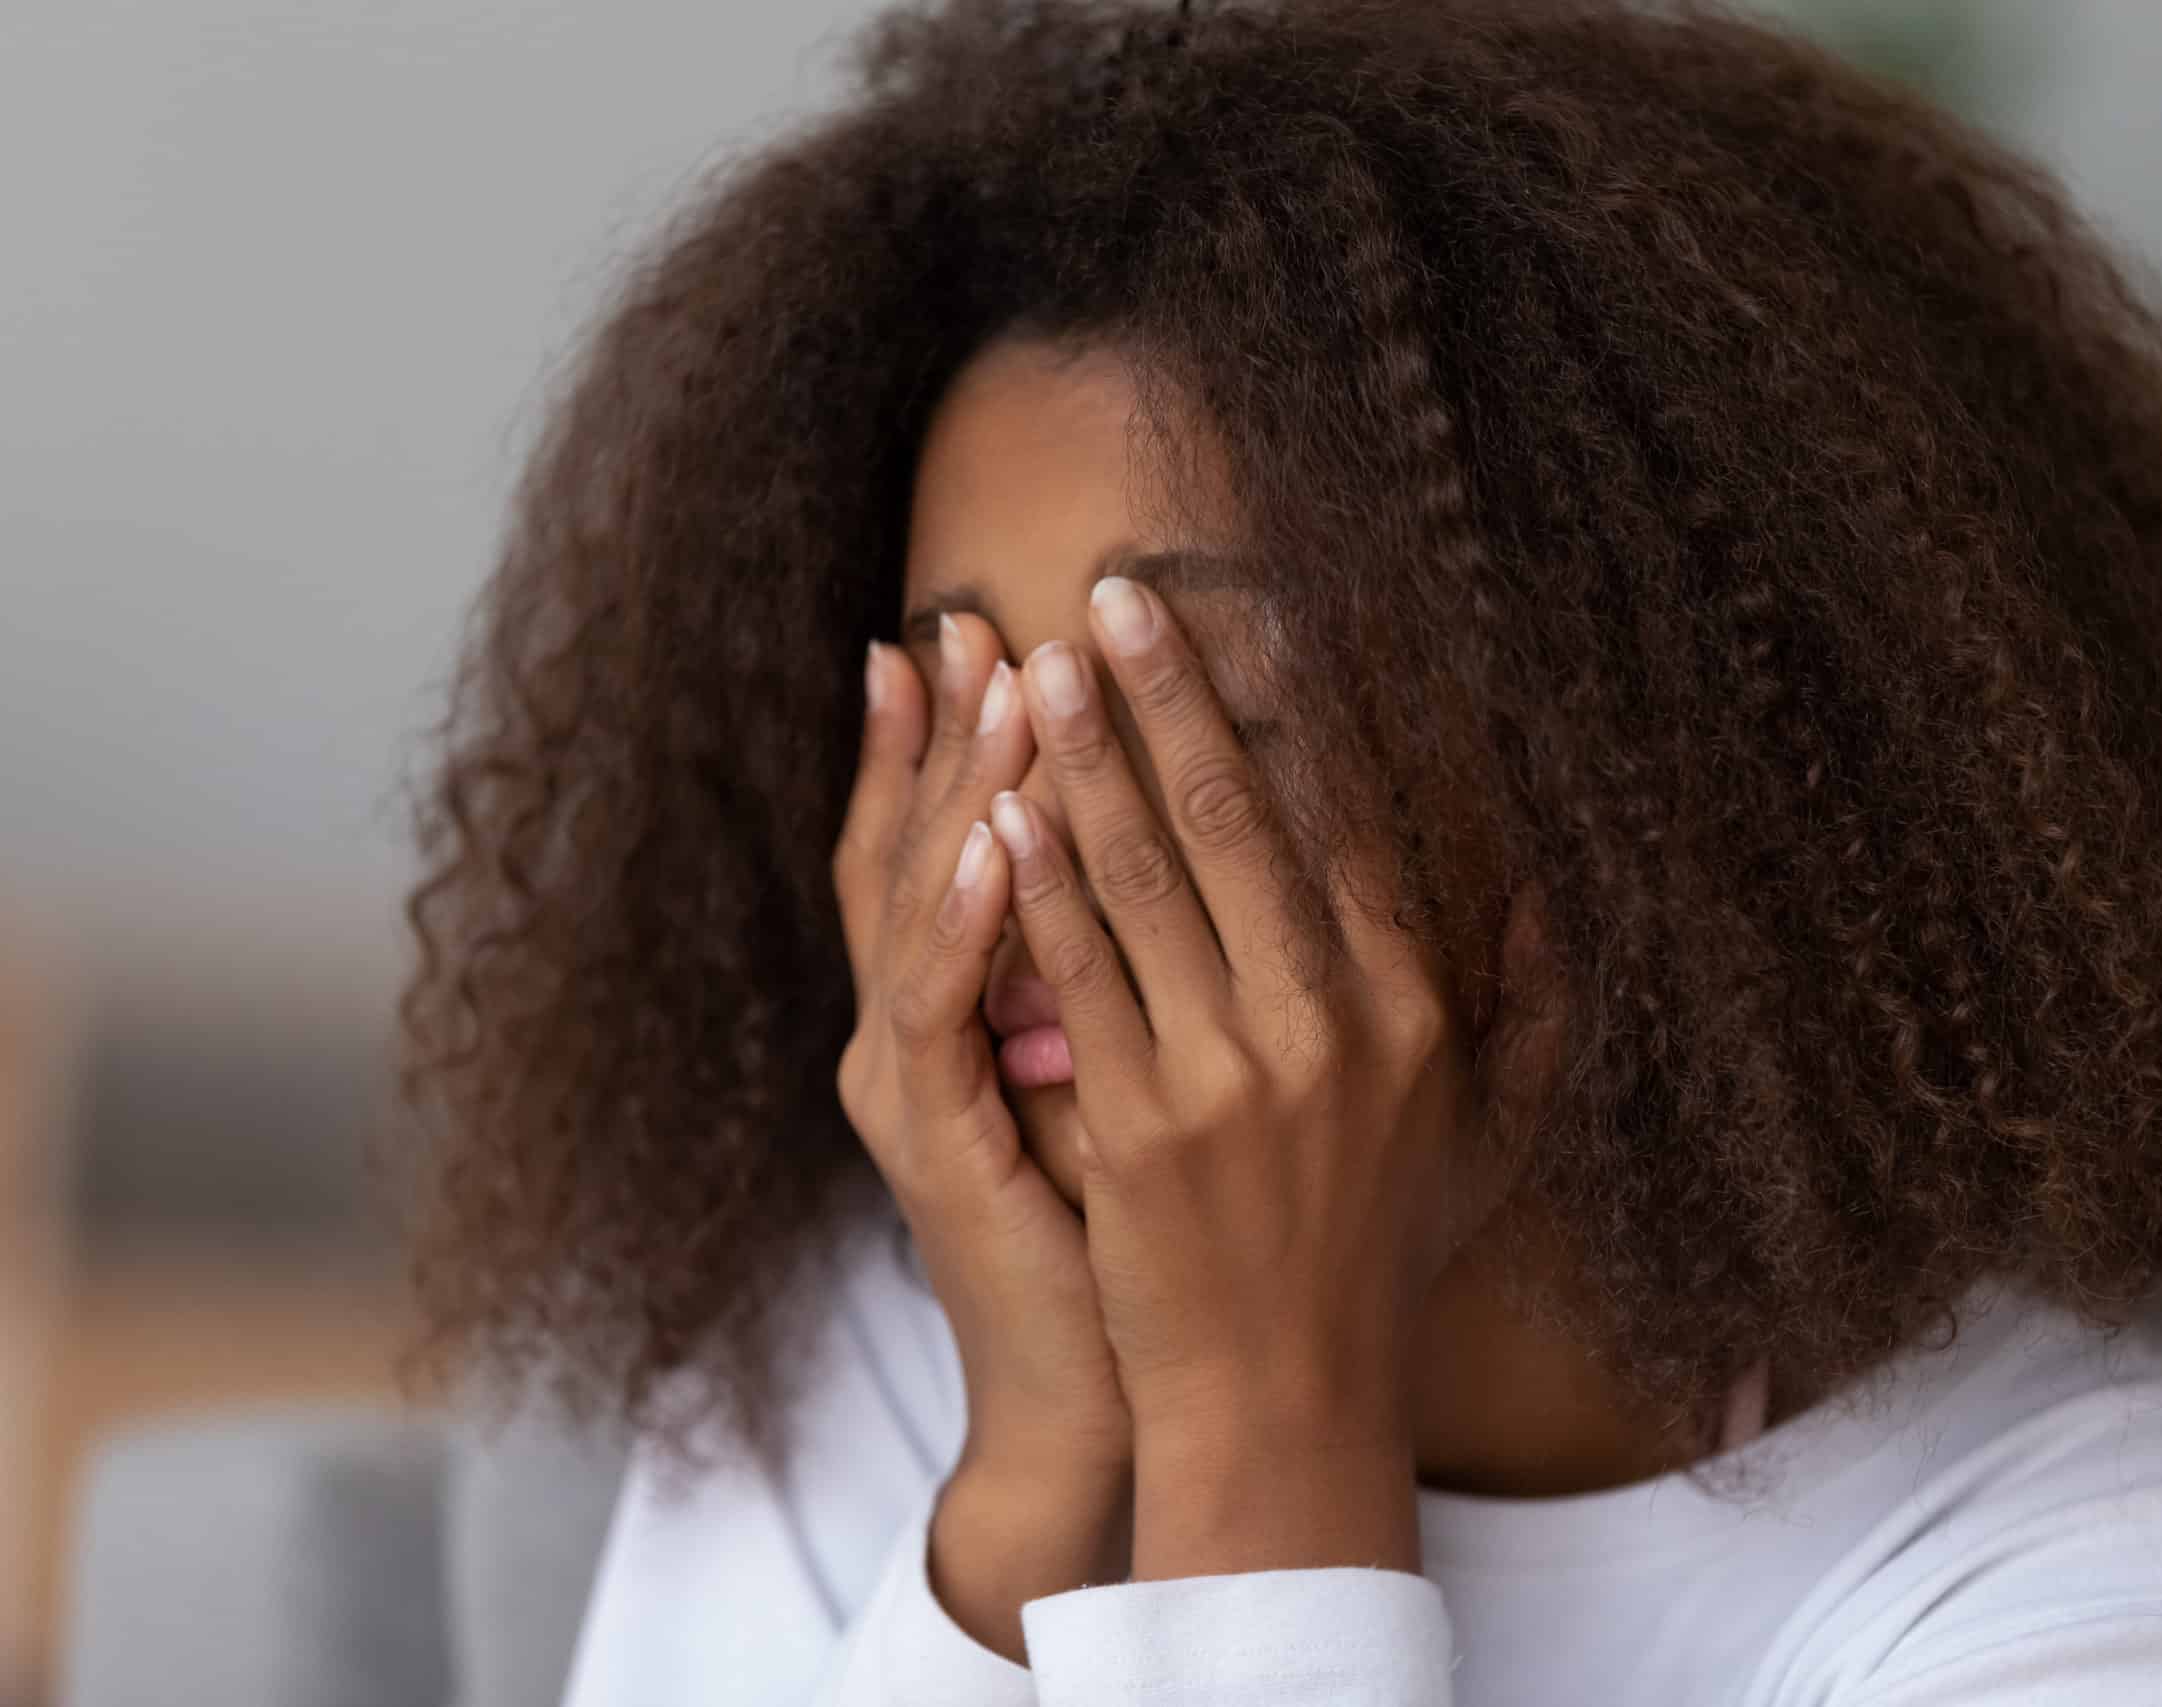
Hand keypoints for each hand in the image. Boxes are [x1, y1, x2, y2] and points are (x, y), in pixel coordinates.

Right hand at [832, 614, 1131, 1656]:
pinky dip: (964, 921)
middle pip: (912, 846)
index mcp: (964, 1009)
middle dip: (942, 730)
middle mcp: (915, 1030)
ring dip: (959, 789)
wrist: (1104, 1392)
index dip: (959, 739)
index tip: (987, 633)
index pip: (955, 842)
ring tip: (995, 683)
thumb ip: (1157, 964)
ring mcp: (912, 1083)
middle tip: (962, 621)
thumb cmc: (1150, 1238)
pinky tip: (999, 840)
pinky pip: (941, 1010)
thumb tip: (1224, 850)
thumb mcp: (1151, 1073)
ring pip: (919, 904)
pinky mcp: (934, 1142)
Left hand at [993, 573, 1480, 1578]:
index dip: (1307, 708)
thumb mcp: (1492, 1136)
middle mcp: (1333, 1025)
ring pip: (1148, 875)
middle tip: (1114, 593)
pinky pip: (1081, 971)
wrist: (1288, 1402)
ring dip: (1089, 756)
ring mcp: (1232, 1072)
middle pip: (1242, 818)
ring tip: (1038, 662)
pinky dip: (1039, 882)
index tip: (1267, 617)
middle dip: (1172, 692)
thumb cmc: (1381, 1259)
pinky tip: (1002, 804)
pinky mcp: (1140, 1121)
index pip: (1357, 821)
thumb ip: (1532, 1006)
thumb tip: (1549, 883)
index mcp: (1416, 1009)